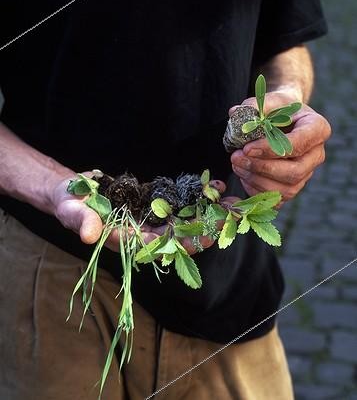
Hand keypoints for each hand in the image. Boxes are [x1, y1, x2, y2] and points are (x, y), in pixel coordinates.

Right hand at [50, 174, 226, 253]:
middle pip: (176, 235)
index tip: (202, 240)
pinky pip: (178, 201)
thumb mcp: (71, 211)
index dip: (179, 244)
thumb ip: (81, 222)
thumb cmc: (69, 204)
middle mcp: (142, 231)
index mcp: (126, 240)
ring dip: (206, 212)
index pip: (156, 247)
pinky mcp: (153, 202)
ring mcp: (149, 217)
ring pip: (182, 218)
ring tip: (230, 202)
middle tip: (227, 221)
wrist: (74, 191)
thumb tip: (88, 235)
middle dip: (202, 229)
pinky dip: (195, 194)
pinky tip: (214, 185)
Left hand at [230, 91, 330, 203]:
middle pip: (294, 171)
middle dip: (261, 167)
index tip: (247, 148)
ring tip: (236, 165)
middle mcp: (317, 154)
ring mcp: (307, 173)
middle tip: (236, 158)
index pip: (298, 144)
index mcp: (317, 128)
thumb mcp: (268, 100)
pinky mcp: (294, 186)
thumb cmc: (277, 109)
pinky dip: (257, 191)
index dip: (270, 150)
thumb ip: (254, 105)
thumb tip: (235, 114)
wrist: (282, 120)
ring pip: (286, 189)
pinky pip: (278, 200)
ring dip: (256, 180)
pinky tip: (244, 176)